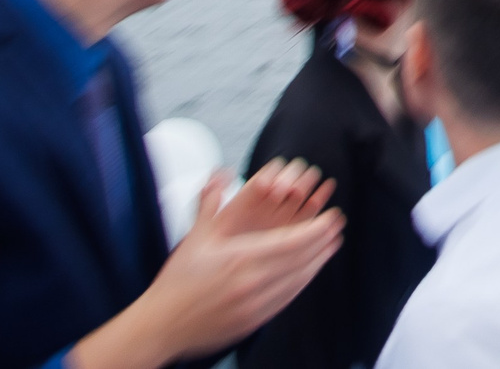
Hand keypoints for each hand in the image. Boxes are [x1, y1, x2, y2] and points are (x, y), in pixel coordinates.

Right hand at [71, 172, 342, 368]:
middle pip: (301, 260)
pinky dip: (302, 283)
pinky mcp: (254, 321)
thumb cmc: (177, 281)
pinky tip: (308, 273)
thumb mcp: (195, 237)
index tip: (332, 217)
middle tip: (337, 227)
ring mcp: (255, 305)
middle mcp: (253, 282)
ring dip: (317, 262)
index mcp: (241, 258)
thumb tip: (221, 173)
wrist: (162, 325)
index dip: (316, 229)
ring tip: (330, 247)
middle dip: (322, 242)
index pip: (291, 242)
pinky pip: (287, 299)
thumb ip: (211, 203)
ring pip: (298, 281)